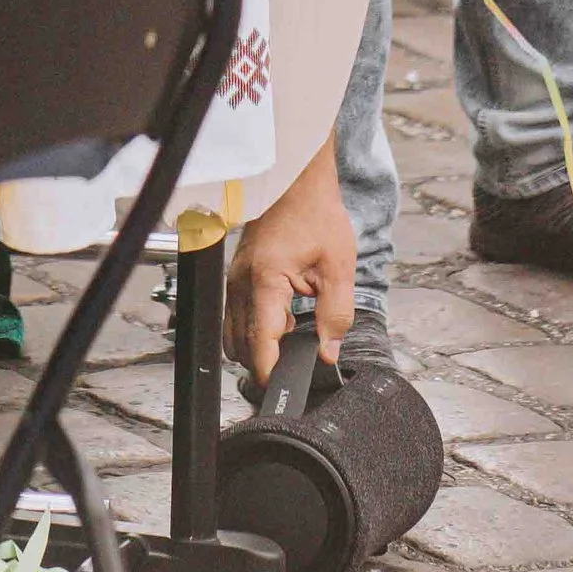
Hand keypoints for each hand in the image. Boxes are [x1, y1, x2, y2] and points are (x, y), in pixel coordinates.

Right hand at [225, 147, 356, 383]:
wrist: (297, 180)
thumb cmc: (316, 215)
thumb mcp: (338, 268)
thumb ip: (336, 316)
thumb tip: (327, 352)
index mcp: (265, 280)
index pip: (260, 343)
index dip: (270, 373)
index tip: (284, 391)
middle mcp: (241, 281)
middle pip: (241, 344)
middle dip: (265, 361)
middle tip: (296, 366)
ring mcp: (235, 277)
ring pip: (234, 331)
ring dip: (258, 343)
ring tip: (291, 341)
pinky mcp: (237, 273)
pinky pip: (237, 313)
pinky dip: (255, 325)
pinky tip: (282, 320)